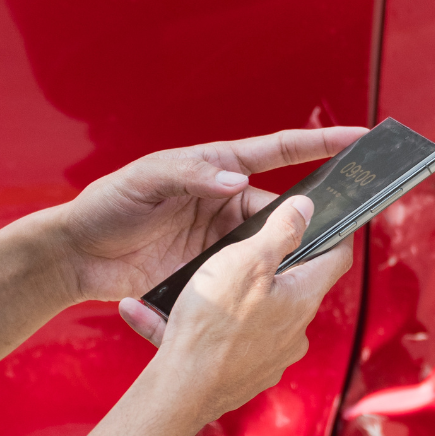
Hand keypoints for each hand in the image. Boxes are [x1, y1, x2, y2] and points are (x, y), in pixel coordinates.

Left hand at [45, 127, 366, 307]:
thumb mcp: (146, 181)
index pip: (279, 152)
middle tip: (335, 233)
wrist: (76, 256)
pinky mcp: (210, 272)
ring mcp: (220, 239)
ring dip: (279, 259)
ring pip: (268, 248)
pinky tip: (259, 296)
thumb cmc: (107, 205)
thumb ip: (191, 175)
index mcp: (217, 168)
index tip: (358, 138)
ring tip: (294, 273)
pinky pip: (243, 278)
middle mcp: (225, 201)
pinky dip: (254, 286)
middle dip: (308, 221)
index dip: (320, 143)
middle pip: (282, 210)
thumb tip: (236, 181)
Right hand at [132, 195, 354, 419]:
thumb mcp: (246, 261)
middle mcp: (296, 331)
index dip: (336, 234)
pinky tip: (160, 315)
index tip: (330, 221)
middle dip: (271, 266)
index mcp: (303, 298)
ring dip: (230, 297)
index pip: (337, 258)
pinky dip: (205, 326)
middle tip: (244, 249)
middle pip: (294, 286)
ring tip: (194, 287)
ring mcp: (273, 356)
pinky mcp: (247, 374)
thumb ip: (280, 232)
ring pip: (258, 314)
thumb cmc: (213, 323)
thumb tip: (306, 209)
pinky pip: (230, 341)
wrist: (183, 390)